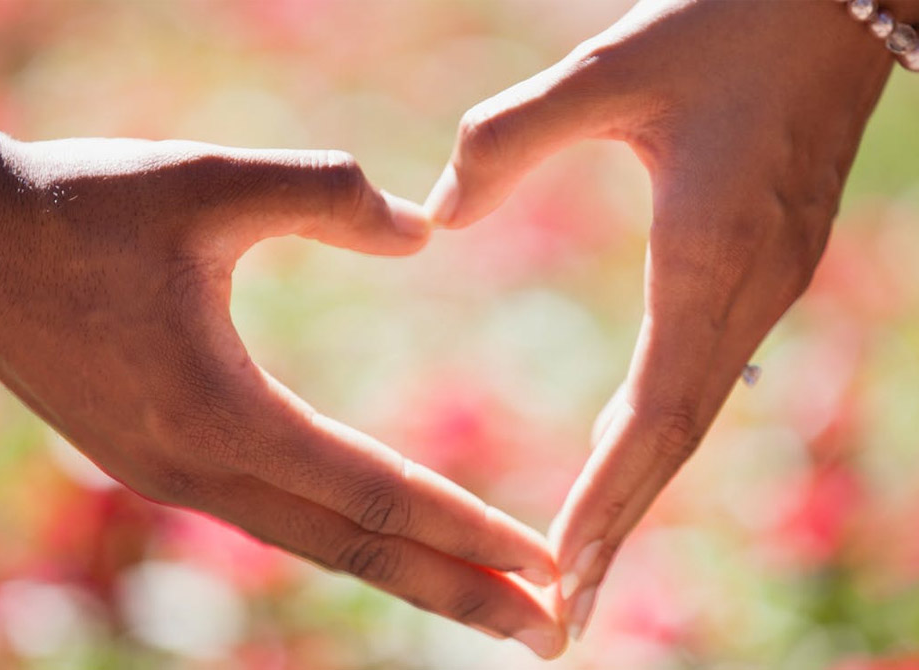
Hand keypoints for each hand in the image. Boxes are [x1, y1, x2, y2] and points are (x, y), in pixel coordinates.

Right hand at [0, 133, 563, 656]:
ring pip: (315, 544)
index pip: (377, 494)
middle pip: (357, 553)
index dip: (471, 531)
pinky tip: (382, 536)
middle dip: (461, 595)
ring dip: (409, 575)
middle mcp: (200, 472)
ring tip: (489, 602)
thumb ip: (327, 196)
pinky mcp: (159, 463)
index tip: (549, 567)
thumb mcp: (209, 180)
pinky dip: (344, 537)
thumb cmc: (80, 206)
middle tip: (551, 635)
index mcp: (222, 416)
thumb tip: (424, 228)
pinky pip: (275, 517)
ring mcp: (174, 480)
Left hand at [424, 0, 902, 639]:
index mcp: (710, 256)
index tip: (561, 566)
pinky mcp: (768, 262)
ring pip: (696, 412)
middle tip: (568, 609)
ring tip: (586, 552)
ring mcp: (767, 282)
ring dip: (642, 484)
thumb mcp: (608, 71)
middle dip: (622, 523)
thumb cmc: (724, 24)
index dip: (610, 496)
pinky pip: (706, 370)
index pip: (656, 412)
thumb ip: (511, 140)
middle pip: (679, 439)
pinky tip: (626, 442)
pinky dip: (662, 426)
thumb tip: (434, 215)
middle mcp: (749, 289)